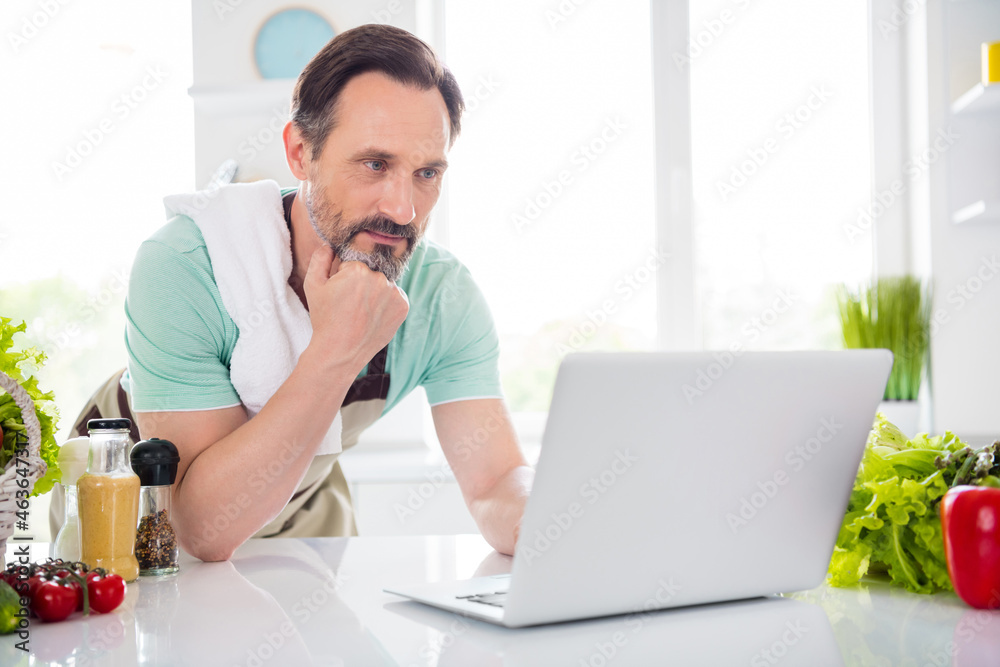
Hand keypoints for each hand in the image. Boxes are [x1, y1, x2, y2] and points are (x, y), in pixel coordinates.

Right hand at [302, 245, 408, 372]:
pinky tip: (373, 317)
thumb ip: (320, 258)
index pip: (353, 262)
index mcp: (358, 269)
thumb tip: (331, 244)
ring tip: (362, 312)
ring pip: (383, 284)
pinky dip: (387, 304)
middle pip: (370, 271)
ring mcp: (394, 293)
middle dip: (362, 283)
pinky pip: (395, 297)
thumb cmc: (324, 319)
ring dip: (376, 292)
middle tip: (351, 304)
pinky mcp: (404, 306)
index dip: (344, 276)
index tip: (341, 293)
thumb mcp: (313, 285)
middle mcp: (379, 278)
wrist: (340, 352)